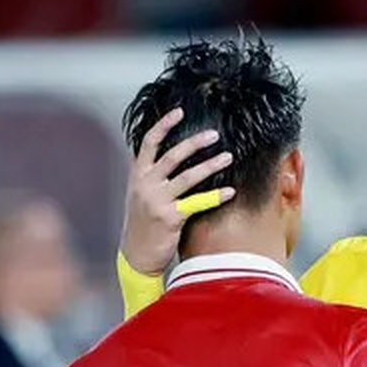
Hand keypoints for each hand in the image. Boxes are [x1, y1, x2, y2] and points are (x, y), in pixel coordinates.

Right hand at [121, 108, 235, 275]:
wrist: (136, 255)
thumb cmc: (142, 223)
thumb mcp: (140, 194)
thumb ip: (152, 174)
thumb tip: (172, 154)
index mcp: (137, 174)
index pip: (149, 142)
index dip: (164, 125)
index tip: (179, 111)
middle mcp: (145, 184)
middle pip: (172, 155)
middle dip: (195, 143)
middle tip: (215, 134)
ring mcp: (157, 200)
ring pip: (188, 176)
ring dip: (210, 165)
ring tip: (228, 156)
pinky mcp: (170, 217)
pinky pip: (197, 202)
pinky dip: (215, 196)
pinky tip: (230, 191)